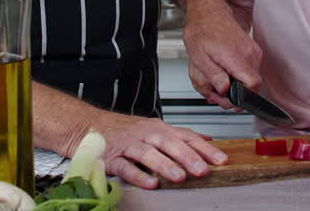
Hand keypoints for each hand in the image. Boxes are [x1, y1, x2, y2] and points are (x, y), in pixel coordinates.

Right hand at [95, 111, 227, 188]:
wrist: (89, 126)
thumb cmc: (125, 130)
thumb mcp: (155, 128)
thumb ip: (180, 135)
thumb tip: (207, 140)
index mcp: (158, 128)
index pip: (186, 136)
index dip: (204, 148)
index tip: (221, 159)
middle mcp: (146, 135)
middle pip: (169, 143)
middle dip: (188, 156)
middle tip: (203, 169)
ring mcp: (129, 146)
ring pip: (148, 153)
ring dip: (165, 165)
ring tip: (180, 177)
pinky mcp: (112, 159)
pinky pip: (126, 167)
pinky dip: (139, 175)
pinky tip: (151, 183)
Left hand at [184, 0, 262, 108]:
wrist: (208, 11)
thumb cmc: (201, 30)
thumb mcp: (199, 57)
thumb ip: (213, 76)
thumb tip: (224, 90)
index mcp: (236, 56)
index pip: (253, 85)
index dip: (242, 98)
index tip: (229, 99)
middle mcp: (250, 54)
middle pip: (249, 87)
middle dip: (229, 94)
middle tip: (211, 89)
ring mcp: (253, 52)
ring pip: (247, 81)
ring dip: (230, 84)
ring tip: (213, 75)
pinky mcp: (252, 52)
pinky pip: (246, 72)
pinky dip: (233, 75)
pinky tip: (221, 69)